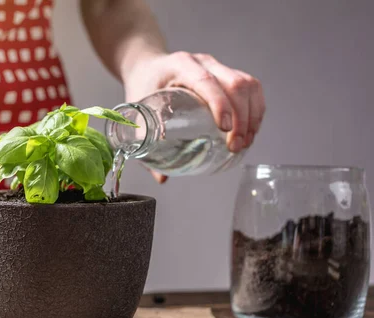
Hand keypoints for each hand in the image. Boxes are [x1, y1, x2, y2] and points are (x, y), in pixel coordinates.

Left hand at [123, 51, 265, 182]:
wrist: (146, 66)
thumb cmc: (142, 87)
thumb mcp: (138, 111)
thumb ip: (146, 143)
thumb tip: (162, 178)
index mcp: (179, 66)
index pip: (205, 80)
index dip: (220, 104)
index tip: (225, 129)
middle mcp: (202, 61)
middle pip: (234, 83)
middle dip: (241, 117)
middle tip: (235, 146)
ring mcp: (217, 66)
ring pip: (247, 85)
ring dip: (252, 115)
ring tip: (245, 142)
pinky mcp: (227, 73)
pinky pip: (251, 88)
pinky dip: (255, 109)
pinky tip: (250, 130)